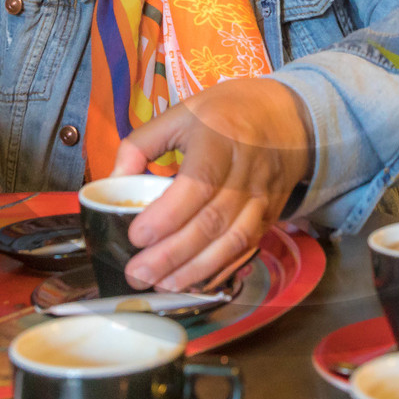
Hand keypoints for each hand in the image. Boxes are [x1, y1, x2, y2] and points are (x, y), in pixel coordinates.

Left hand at [112, 77, 310, 291]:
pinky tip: (193, 282)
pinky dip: (219, 270)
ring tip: (162, 285)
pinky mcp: (270, 216)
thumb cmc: (225, 115)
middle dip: (172, 255)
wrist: (285, 118)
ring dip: (195, 270)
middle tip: (138, 273)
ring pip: (231, 242)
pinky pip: (245, 249)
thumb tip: (113, 182)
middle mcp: (246, 171)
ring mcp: (262, 197)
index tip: (136, 236)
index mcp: (219, 139)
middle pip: (211, 221)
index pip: (196, 185)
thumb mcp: (180, 114)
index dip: (167, 216)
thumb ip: (141, 145)